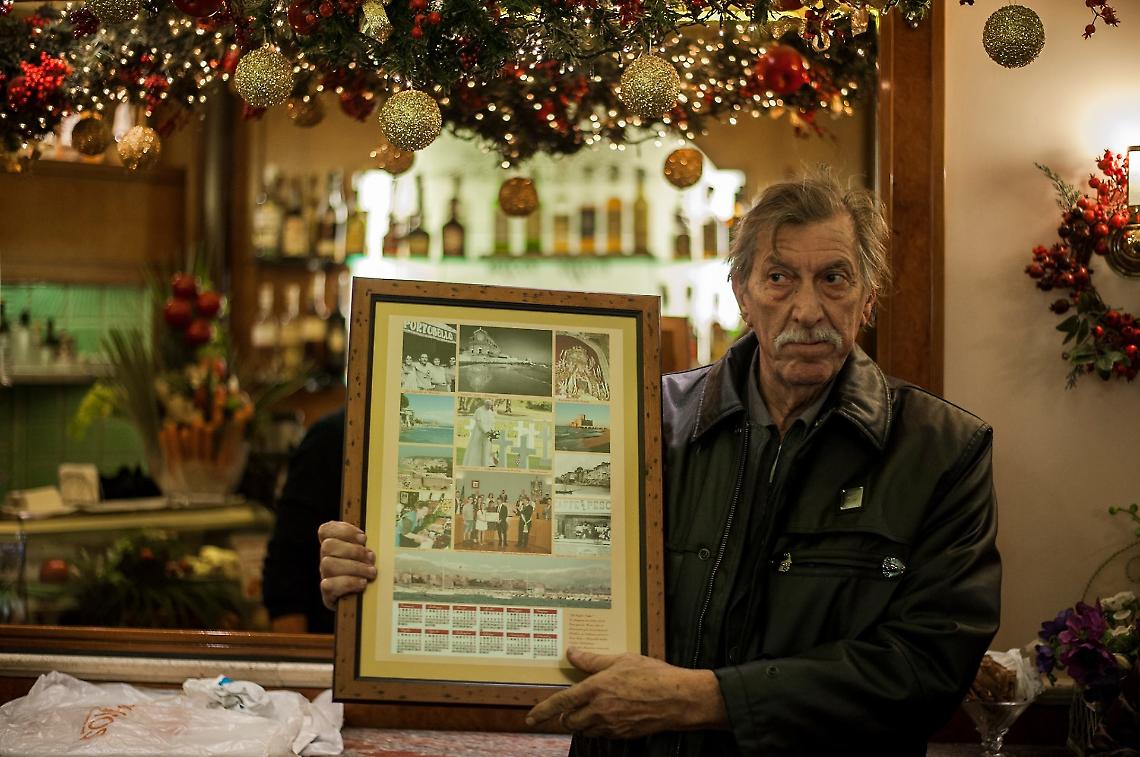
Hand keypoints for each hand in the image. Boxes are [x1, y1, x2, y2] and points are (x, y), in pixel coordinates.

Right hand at [318, 520, 376, 610]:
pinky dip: (348, 582)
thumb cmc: (367, 575)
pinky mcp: (327, 594)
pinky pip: (329, 585)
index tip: (363, 538)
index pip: (325, 531)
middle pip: (328, 546)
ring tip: (371, 572)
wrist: (364, 605)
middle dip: (353, 550)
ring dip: (354, 567)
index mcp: (335, 547)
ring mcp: (325, 576)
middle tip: (371, 557)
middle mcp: (327, 559)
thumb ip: (366, 546)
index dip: (343, 530)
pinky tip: (362, 583)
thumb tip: (377, 539)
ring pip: (328, 563)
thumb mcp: (368, 557)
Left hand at [525, 649, 727, 738]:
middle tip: (569, 707)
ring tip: (592, 708)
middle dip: (565, 716)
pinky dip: (598, 727)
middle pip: (569, 721)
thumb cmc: (652, 675)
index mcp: (595, 689)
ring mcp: (611, 725)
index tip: (530, 718)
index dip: (542, 711)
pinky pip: (602, 734)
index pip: (560, 703)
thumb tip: (573, 653)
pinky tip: (610, 715)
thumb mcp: (621, 660)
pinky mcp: (622, 735)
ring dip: (581, 722)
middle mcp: (599, 710)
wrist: (678, 699)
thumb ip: (593, 660)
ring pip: (584, 730)